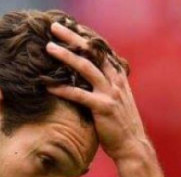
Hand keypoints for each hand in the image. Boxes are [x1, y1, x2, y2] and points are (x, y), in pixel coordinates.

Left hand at [45, 22, 149, 161]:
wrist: (132, 146)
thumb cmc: (119, 124)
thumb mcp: (116, 99)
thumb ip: (105, 86)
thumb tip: (86, 78)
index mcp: (118, 76)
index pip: (100, 50)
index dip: (84, 37)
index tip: (69, 27)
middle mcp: (115, 80)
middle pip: (92, 52)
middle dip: (73, 38)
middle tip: (55, 27)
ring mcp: (110, 93)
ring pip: (86, 68)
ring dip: (66, 56)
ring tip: (49, 47)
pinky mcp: (103, 108)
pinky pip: (79, 95)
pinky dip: (63, 89)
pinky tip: (48, 86)